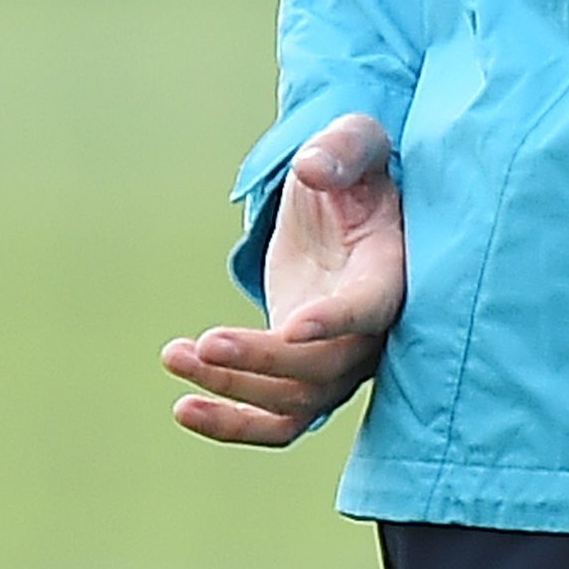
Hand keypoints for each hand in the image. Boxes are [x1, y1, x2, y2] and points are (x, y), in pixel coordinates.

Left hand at [163, 113, 405, 445]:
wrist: (346, 207)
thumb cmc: (355, 171)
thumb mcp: (356, 142)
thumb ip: (342, 149)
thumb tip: (313, 167)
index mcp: (390, 268)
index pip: (373, 306)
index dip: (338, 322)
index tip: (293, 327)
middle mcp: (373, 326)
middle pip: (326, 368)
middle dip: (262, 362)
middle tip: (203, 342)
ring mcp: (339, 356)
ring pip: (297, 403)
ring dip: (234, 390)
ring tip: (177, 356)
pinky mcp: (302, 372)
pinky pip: (279, 422)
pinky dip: (233, 425)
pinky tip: (183, 408)